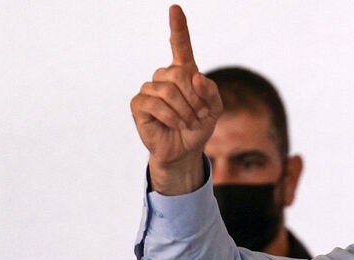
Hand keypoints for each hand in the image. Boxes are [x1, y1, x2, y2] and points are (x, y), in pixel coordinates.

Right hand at [130, 4, 222, 194]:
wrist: (185, 150)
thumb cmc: (198, 127)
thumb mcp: (215, 110)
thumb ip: (212, 92)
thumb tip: (195, 77)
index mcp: (184, 73)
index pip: (180, 46)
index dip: (178, 28)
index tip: (175, 9)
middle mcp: (164, 77)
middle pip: (180, 74)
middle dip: (195, 98)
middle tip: (199, 116)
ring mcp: (149, 89)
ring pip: (168, 91)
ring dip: (185, 111)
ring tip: (188, 123)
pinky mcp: (139, 104)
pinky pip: (156, 104)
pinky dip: (172, 117)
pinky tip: (175, 125)